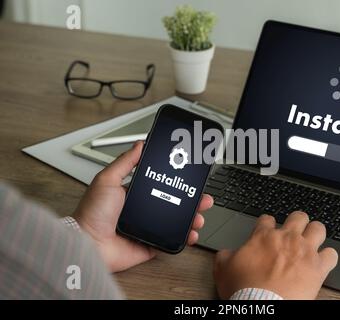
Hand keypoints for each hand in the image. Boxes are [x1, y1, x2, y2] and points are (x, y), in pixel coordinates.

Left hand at [73, 141, 212, 271]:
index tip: (189, 176)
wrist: (88, 244)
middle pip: (174, 202)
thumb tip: (139, 144)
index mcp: (134, 194)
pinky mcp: (151, 244)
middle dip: (191, 199)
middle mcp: (143, 210)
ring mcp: (148, 227)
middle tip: (202, 195)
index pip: (161, 183)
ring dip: (192, 217)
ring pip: (177, 221)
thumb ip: (125, 162)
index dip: (176, 180)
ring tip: (199, 214)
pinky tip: (192, 232)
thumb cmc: (92, 213)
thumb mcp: (107, 180)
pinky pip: (172, 240)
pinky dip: (185, 237)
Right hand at [214, 212, 337, 298]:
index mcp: (263, 237)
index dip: (267, 224)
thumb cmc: (244, 289)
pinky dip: (328, 257)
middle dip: (297, 222)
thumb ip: (226, 255)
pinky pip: (332, 254)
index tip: (268, 230)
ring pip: (318, 229)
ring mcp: (304, 252)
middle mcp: (287, 239)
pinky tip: (322, 262)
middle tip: (294, 231)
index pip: (267, 219)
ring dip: (315, 234)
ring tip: (312, 241)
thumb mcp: (224, 269)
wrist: (263, 308)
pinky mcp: (318, 268)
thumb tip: (227, 253)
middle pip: (298, 216)